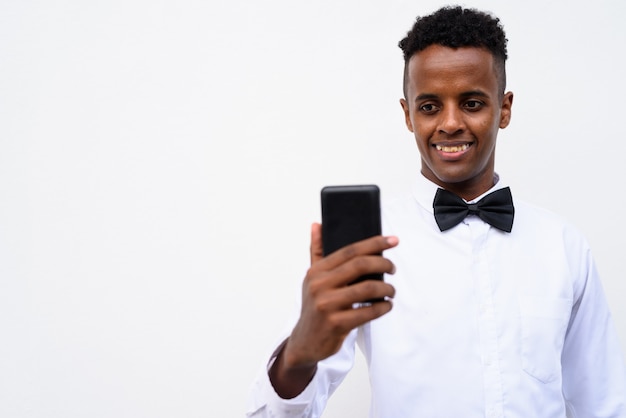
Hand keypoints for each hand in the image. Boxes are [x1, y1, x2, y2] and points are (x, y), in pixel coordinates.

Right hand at [270, 223, 397, 397]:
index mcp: (316, 271)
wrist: (305, 341)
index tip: (393, 240)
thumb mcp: (311, 278)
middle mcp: (319, 285)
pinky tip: (386, 305)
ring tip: (391, 291)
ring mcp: (327, 305)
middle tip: (393, 268)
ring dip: (386, 288)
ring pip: (368, 289)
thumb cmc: (314, 306)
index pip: (349, 251)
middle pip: (359, 265)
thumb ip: (317, 251)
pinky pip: (368, 312)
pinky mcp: (336, 324)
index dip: (373, 243)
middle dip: (383, 264)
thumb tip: (317, 225)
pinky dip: (383, 307)